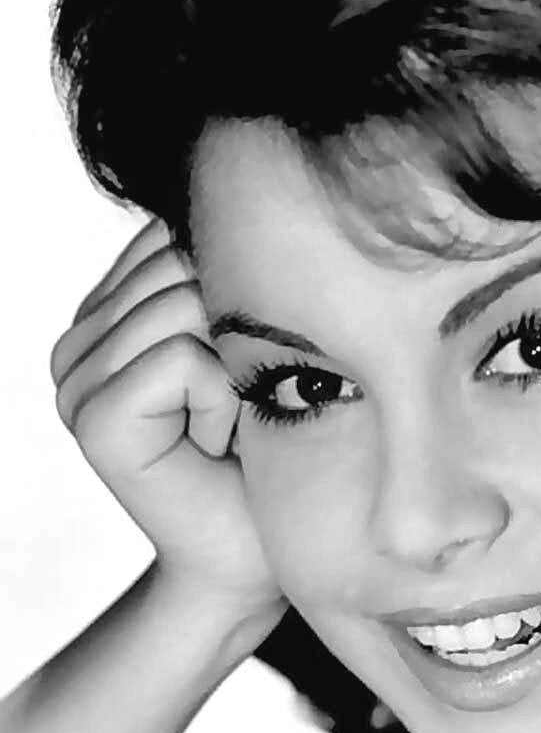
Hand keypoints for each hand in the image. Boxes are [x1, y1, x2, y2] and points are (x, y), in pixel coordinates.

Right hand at [50, 217, 283, 619]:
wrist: (258, 556)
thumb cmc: (275, 449)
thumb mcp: (258, 341)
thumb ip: (229, 270)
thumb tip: (252, 176)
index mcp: (113, 303)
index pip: (176, 228)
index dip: (239, 289)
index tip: (245, 367)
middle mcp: (81, 332)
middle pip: (180, 259)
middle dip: (238, 330)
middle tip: (240, 404)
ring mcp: (73, 374)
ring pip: (181, 304)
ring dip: (233, 368)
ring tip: (227, 422)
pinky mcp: (89, 416)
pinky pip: (179, 359)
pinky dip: (220, 401)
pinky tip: (213, 443)